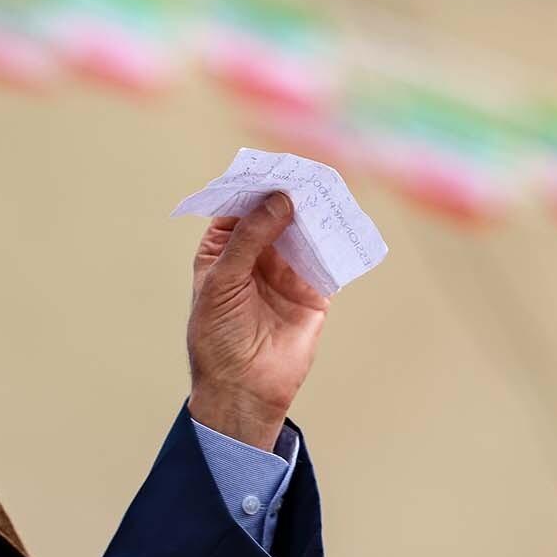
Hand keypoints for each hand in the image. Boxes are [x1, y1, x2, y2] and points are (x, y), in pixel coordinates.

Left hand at [186, 193, 329, 449]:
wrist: (242, 390)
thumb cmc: (217, 337)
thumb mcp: (222, 281)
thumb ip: (250, 238)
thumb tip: (280, 199)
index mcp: (224, 250)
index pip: (240, 208)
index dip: (254, 187)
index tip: (271, 167)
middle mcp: (256, 256)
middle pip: (276, 214)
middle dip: (288, 194)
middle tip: (305, 172)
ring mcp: (286, 272)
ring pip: (304, 232)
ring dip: (314, 213)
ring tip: (326, 189)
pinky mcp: (313, 291)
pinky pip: (327, 260)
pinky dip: (334, 241)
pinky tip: (340, 222)